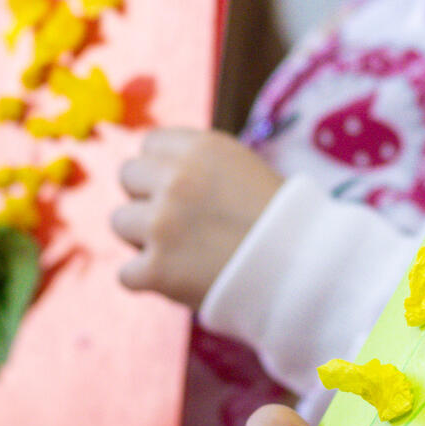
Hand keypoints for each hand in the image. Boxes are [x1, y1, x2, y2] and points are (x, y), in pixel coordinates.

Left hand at [112, 128, 282, 308]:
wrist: (305, 272)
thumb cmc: (279, 222)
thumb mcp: (241, 168)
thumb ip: (196, 164)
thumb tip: (150, 166)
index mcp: (201, 148)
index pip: (149, 144)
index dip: (162, 168)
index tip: (182, 189)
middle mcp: (177, 179)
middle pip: (128, 177)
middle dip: (146, 197)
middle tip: (179, 221)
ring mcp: (162, 224)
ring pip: (120, 222)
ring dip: (144, 238)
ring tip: (183, 251)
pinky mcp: (156, 269)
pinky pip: (127, 273)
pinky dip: (149, 280)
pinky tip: (181, 280)